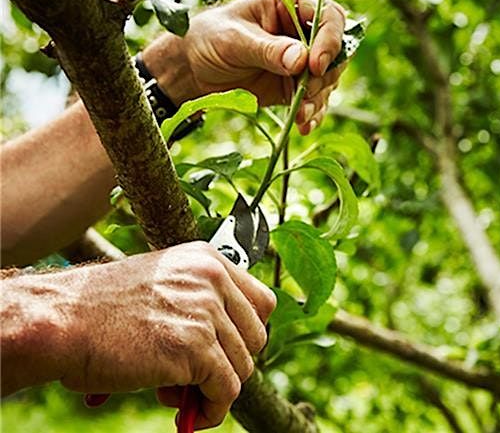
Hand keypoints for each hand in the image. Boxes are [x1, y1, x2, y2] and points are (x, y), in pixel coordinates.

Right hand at [37, 242, 272, 428]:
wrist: (60, 321)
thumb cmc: (99, 310)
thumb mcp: (162, 286)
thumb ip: (199, 304)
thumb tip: (232, 349)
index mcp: (207, 260)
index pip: (262, 302)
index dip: (246, 333)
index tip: (224, 352)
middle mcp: (212, 279)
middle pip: (256, 336)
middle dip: (229, 363)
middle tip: (193, 377)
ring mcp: (206, 312)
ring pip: (242, 366)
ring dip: (213, 389)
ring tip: (175, 393)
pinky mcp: (196, 348)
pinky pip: (226, 390)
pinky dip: (212, 410)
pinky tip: (189, 417)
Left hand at [143, 0, 346, 134]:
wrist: (194, 69)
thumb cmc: (209, 39)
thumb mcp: (234, 41)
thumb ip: (268, 50)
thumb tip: (301, 60)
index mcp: (290, 5)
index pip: (328, 16)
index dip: (329, 40)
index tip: (315, 65)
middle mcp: (303, 31)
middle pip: (337, 51)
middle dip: (325, 75)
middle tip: (305, 93)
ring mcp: (302, 60)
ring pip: (329, 78)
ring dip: (319, 98)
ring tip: (300, 115)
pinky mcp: (297, 85)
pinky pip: (316, 100)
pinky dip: (312, 114)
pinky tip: (302, 125)